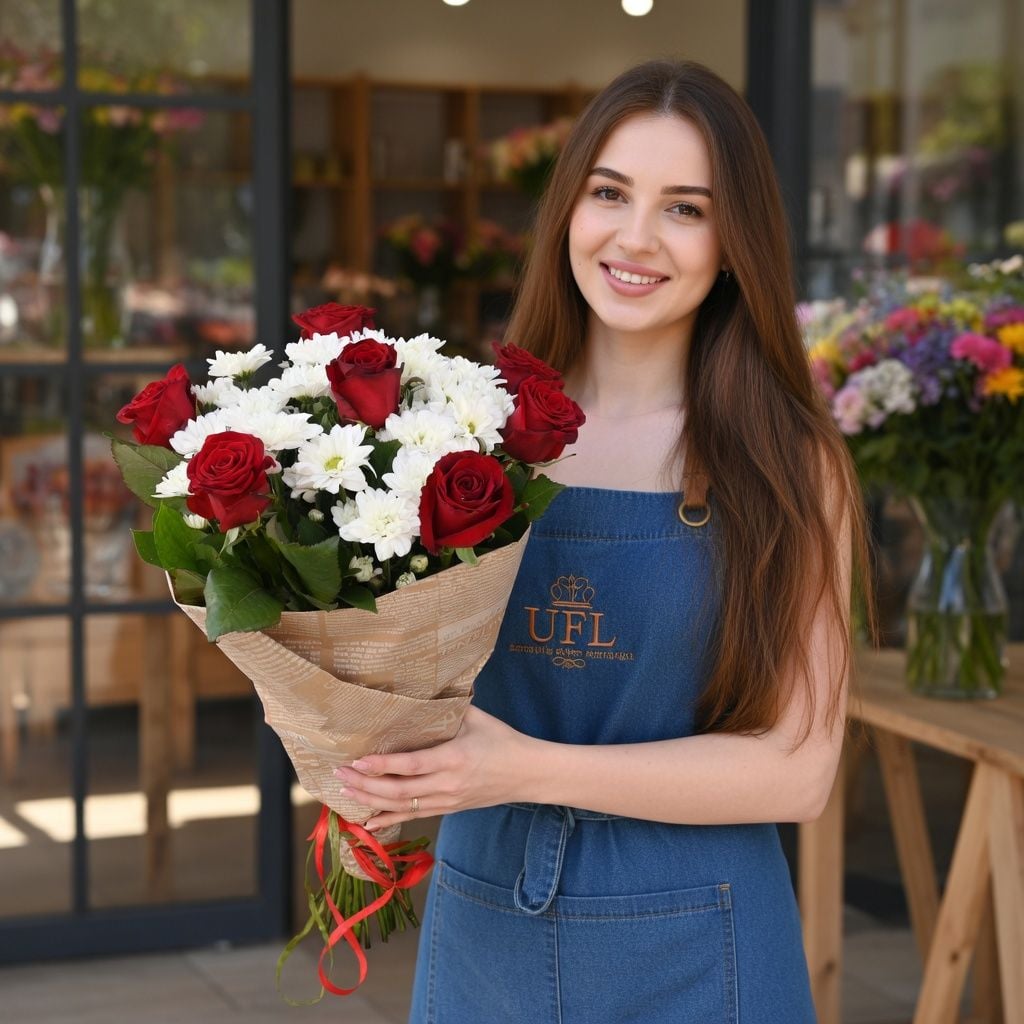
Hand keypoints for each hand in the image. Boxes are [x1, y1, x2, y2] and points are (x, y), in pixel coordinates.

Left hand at [333, 706, 536, 831]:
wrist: (529, 774)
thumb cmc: (503, 741)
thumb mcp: (477, 718)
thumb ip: (448, 709)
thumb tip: (420, 690)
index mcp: (454, 758)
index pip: (411, 765)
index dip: (382, 765)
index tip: (356, 761)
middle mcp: (448, 784)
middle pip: (399, 790)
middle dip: (365, 784)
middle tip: (339, 774)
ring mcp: (448, 801)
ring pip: (403, 806)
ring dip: (371, 800)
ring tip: (344, 791)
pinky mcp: (449, 809)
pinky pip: (414, 816)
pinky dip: (389, 819)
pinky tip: (366, 821)